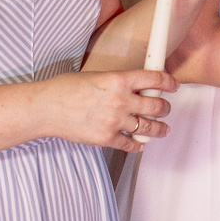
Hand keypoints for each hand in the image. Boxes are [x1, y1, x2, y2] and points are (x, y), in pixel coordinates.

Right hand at [42, 68, 179, 151]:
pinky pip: (130, 144)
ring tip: (163, 128)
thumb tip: (138, 87)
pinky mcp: (106, 138)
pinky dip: (138, 145)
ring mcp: (114, 121)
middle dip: (165, 107)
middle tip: (166, 108)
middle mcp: (121, 100)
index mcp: (119, 79)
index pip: (155, 79)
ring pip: (148, 127)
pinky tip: (141, 144)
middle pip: (157, 105)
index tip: (174, 85)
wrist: (46, 108)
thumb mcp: (98, 75)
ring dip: (159, 128)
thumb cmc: (66, 88)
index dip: (169, 82)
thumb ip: (120, 81)